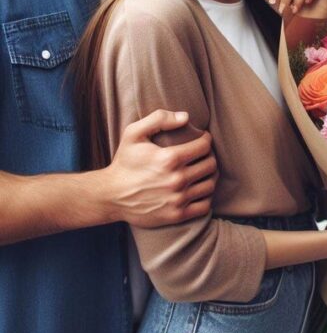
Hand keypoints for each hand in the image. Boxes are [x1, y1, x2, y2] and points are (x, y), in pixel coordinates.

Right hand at [103, 110, 217, 226]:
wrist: (110, 196)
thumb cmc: (124, 162)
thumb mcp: (133, 133)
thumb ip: (159, 118)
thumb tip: (185, 117)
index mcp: (169, 159)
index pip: (204, 146)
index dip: (205, 140)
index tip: (202, 139)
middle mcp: (176, 180)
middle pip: (210, 165)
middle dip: (209, 156)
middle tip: (202, 154)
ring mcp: (177, 200)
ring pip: (210, 184)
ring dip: (209, 175)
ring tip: (202, 170)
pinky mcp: (176, 215)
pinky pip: (204, 206)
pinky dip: (206, 196)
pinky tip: (198, 188)